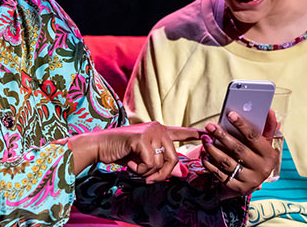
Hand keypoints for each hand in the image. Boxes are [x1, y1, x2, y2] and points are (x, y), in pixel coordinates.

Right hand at [71, 122, 201, 182]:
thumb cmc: (121, 152)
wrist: (100, 146)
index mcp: (158, 131)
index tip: (206, 134)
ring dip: (147, 172)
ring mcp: (151, 131)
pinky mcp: (142, 138)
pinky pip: (150, 164)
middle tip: (148, 179)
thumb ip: (159, 161)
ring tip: (134, 166)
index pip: (180, 132)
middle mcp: (158, 128)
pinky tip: (130, 162)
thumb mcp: (143, 158)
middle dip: (162, 174)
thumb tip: (178, 173)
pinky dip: (140, 169)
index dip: (194, 134)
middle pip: (173, 158)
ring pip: (161, 163)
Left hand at [200, 109, 278, 195]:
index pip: (254, 137)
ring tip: (205, 139)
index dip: (242, 125)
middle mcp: (261, 169)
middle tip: (210, 126)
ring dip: (213, 149)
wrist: (254, 181)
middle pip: (238, 149)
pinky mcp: (237, 188)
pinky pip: (220, 175)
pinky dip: (210, 164)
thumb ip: (267, 128)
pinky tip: (204, 155)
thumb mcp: (266, 144)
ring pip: (227, 162)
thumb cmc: (258, 156)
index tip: (230, 114)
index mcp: (270, 156)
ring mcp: (249, 180)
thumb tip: (270, 111)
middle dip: (222, 136)